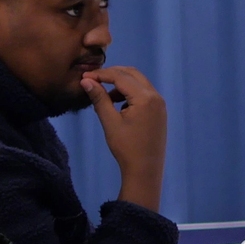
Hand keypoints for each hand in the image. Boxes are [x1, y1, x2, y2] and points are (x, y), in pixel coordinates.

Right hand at [80, 67, 166, 210]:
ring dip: (121, 84)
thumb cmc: (126, 147)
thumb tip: (86, 80)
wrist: (145, 169)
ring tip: (104, 96)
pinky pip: (144, 93)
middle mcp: (156, 97)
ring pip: (139, 83)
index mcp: (146, 98)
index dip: (101, 74)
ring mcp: (160, 104)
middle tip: (93, 80)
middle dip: (112, 74)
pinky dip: (129, 93)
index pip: (121, 76)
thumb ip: (99, 98)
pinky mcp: (159, 111)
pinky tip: (117, 104)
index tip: (84, 76)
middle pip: (132, 74)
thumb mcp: (110, 121)